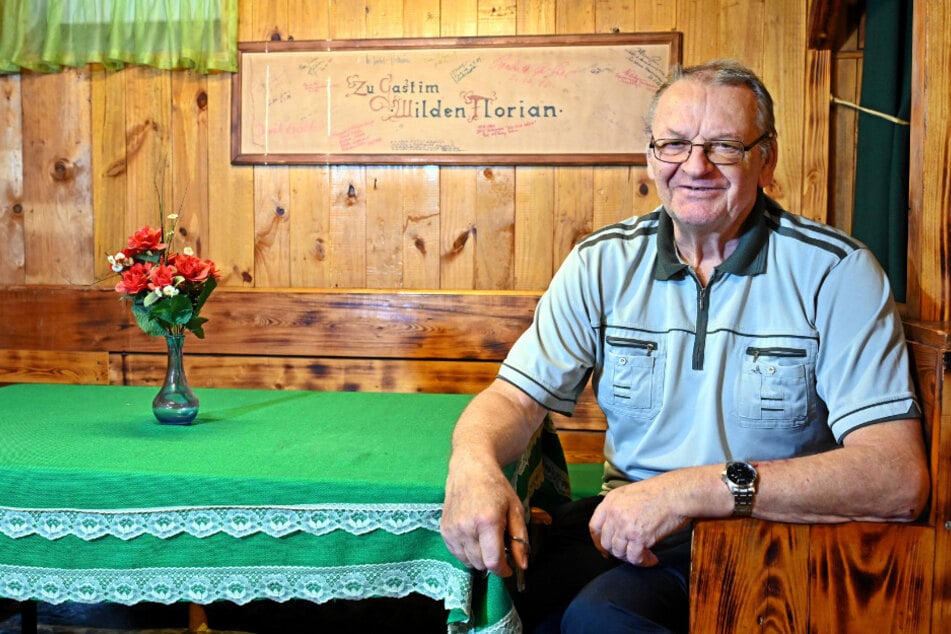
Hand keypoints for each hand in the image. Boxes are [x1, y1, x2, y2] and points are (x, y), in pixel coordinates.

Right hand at [440, 461, 528, 577]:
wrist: (469, 469)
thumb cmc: (495, 487)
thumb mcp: (515, 509)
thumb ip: (519, 539)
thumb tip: (522, 565)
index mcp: (487, 521)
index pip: (493, 561)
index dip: (503, 570)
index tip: (509, 568)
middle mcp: (467, 527)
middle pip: (480, 563)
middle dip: (492, 561)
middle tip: (498, 546)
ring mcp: (453, 529)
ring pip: (468, 561)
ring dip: (479, 558)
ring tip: (485, 539)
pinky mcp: (444, 529)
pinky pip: (456, 554)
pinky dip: (466, 552)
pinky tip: (473, 537)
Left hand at [589, 476, 689, 566]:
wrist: (677, 493)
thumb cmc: (660, 493)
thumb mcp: (630, 494)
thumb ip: (619, 509)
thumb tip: (615, 529)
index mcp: (610, 501)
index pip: (594, 526)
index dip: (598, 541)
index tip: (605, 550)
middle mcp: (614, 513)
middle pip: (606, 542)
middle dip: (618, 552)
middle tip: (631, 554)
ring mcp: (625, 525)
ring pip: (619, 552)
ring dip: (631, 558)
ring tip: (644, 556)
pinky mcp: (638, 536)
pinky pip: (634, 557)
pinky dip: (643, 562)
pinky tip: (652, 559)